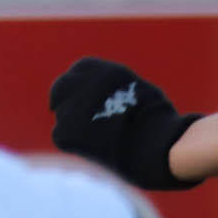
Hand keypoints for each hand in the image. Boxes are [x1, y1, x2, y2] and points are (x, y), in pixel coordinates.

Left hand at [47, 56, 201, 190]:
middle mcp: (85, 84)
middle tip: (68, 114)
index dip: (77, 83)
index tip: (75, 93)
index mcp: (106, 72)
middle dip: (62, 98)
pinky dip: (72, 142)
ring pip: (62, 114)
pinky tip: (93, 148)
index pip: (79, 70)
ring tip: (97, 137)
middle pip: (61, 88)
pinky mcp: (64, 131)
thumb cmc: (156, 123)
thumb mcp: (137, 91)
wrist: (154, 146)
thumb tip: (100, 95)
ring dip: (72, 123)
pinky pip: (61, 135)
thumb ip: (112, 88)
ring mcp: (72, 107)